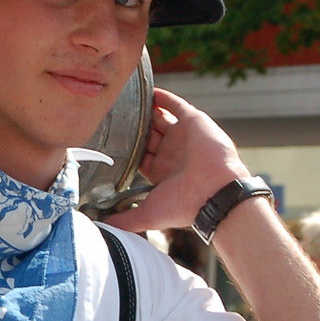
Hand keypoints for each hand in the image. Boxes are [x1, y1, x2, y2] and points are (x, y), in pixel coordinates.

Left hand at [103, 88, 249, 233]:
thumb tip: (103, 227)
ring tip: (127, 102)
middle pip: (148, 136)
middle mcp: (171, 154)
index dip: (126, 149)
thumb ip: (125, 220)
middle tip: (113, 117)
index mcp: (161, 172)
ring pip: (160, 119)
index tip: (108, 140)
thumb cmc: (185, 205)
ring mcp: (182, 137)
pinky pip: (176, 105)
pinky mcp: (193, 122)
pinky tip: (149, 92)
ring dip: (146, 112)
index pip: (139, 156)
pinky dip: (163, 98)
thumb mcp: (148, 214)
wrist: (216, 192)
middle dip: (134, 128)